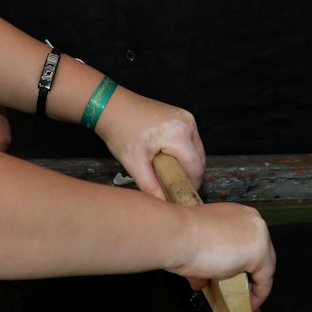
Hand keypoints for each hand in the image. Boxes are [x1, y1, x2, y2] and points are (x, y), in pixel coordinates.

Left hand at [93, 85, 204, 200]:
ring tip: (169, 174)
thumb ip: (150, 186)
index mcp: (178, 134)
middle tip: (173, 187)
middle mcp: (188, 123)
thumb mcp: (134, 163)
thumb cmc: (120, 132)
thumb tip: (162, 206)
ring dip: (187, 163)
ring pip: (196, 149)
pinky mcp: (182, 115)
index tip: (180, 197)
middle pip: (199, 158)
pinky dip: (183, 151)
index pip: (196, 167)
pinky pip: (190, 140)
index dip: (191, 185)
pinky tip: (168, 159)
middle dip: (189, 175)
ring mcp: (186, 117)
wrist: (111, 106)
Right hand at [169, 202, 275, 309]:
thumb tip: (202, 281)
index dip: (245, 262)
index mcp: (238, 214)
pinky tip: (249, 305)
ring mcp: (259, 236)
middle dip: (251, 273)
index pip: (249, 241)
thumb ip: (207, 261)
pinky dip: (258, 295)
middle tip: (243, 290)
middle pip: (260, 252)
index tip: (239, 276)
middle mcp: (253, 220)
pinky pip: (264, 280)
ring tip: (244, 300)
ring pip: (264, 266)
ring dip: (253, 285)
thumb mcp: (198, 246)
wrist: (179, 235)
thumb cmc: (182, 236)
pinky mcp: (259, 253)